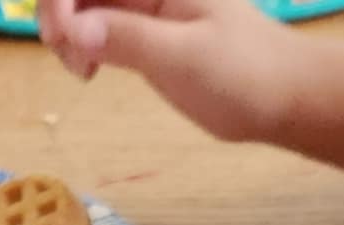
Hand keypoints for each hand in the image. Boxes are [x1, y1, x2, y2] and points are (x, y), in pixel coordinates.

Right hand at [38, 0, 299, 141]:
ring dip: (67, 33)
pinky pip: (98, 25)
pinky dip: (82, 45)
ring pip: (85, 6)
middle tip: (72, 62)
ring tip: (82, 72)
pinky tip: (88, 72)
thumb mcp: (184, 59)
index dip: (62, 0)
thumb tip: (75, 28)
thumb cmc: (243, 75)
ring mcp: (146, 7)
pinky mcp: (145, 33)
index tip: (65, 39)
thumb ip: (128, 39)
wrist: (285, 96)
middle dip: (58, 14)